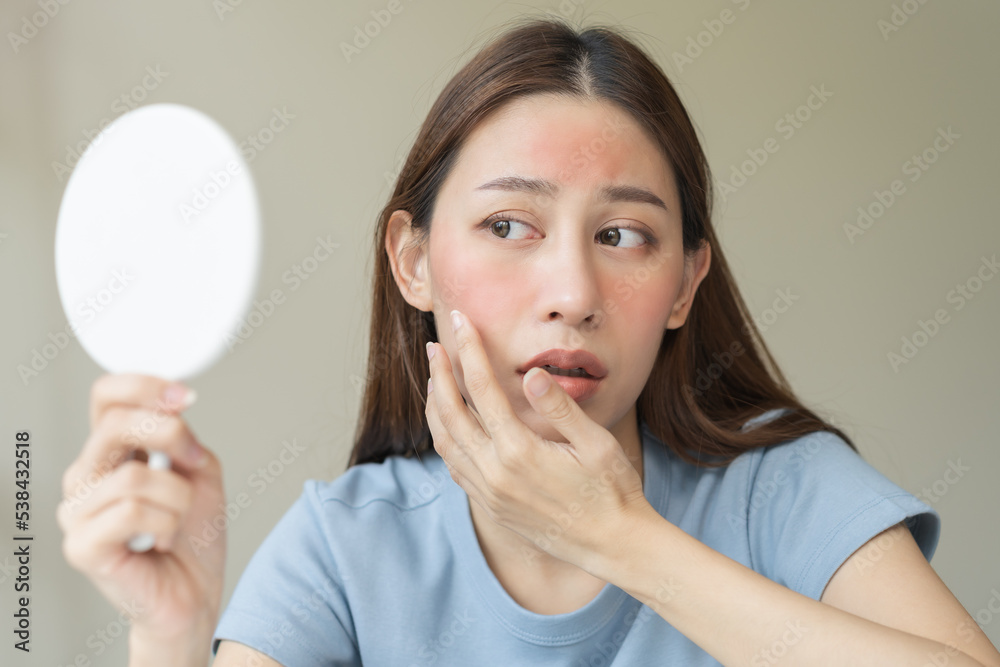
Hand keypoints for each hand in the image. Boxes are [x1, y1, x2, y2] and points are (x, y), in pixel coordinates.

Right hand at [58, 374, 225, 663]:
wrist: (195, 593)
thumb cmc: (194, 536)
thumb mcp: (200, 471)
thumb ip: (182, 436)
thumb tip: (173, 406)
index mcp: (111, 452)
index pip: (106, 396)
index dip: (144, 386)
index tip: (185, 396)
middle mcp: (86, 477)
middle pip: (114, 424)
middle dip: (170, 436)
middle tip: (196, 465)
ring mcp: (78, 512)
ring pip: (134, 476)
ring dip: (177, 497)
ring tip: (178, 520)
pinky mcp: (82, 546)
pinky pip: (131, 512)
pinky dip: (165, 525)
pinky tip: (162, 541)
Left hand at [424, 309, 648, 570]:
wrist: (613, 545)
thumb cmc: (612, 490)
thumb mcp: (595, 443)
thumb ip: (560, 408)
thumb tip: (532, 373)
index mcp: (519, 451)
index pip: (482, 388)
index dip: (469, 350)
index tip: (461, 322)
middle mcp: (495, 473)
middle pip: (450, 413)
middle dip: (439, 375)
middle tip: (435, 346)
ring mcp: (489, 493)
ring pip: (444, 442)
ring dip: (434, 407)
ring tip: (434, 380)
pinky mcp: (491, 507)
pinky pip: (455, 467)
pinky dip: (444, 439)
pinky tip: (448, 425)